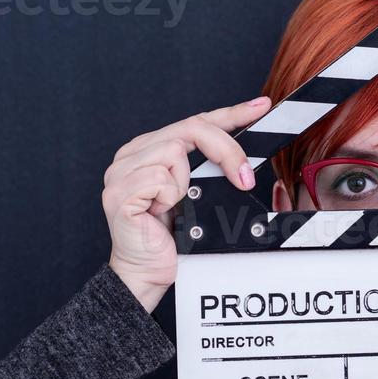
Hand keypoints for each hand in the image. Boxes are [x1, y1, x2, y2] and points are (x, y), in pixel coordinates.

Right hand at [103, 97, 272, 310]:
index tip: (259, 106)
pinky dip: (170, 197)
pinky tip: (160, 213)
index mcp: (150, 148)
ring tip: (175, 206)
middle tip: (244, 178)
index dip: (230, 113)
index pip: (195, 122)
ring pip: (174, 152)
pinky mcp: (118, 191)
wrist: (148, 271)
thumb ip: (209, 169)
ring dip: (186, 184)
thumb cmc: (173, 237)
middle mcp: (133, 153)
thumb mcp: (198, 194)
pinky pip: (161, 178)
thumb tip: (245, 160)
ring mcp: (121, 170)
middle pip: (190, 128)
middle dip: (226, 151)